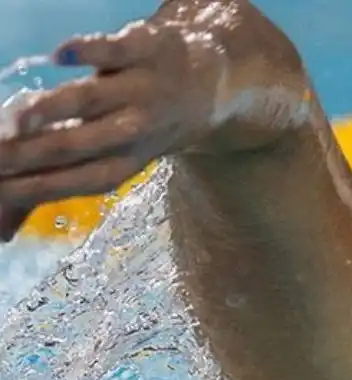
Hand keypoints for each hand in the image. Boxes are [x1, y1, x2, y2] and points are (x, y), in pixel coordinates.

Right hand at [0, 21, 219, 241]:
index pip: (76, 180)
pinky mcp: (144, 49)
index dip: (37, 186)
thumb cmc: (139, 128)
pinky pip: (115, 50)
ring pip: (92, 100)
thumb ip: (53, 187)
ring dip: (54, 108)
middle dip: (32, 152)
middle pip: (78, 143)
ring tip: (19, 119)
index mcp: (124, 163)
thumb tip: (1, 234)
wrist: (207, 86)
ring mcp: (141, 89)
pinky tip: (58, 56)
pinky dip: (88, 52)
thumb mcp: (107, 161)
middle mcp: (135, 130)